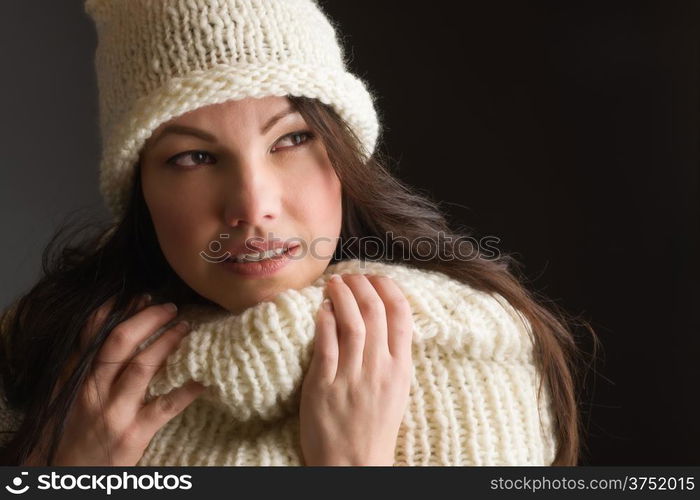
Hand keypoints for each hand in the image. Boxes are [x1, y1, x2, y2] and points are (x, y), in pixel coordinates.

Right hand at [24, 295, 204, 465]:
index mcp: (75, 377)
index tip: (140, 296)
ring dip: (168, 343)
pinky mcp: (134, 432)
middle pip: (121, 342)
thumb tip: (112, 328)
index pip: (93, 334)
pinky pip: (166, 405)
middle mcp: (93, 390)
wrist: (64, 474)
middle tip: (170, 307)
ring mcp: (115, 411)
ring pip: (143, 366)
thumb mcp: (67, 393)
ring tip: (186, 328)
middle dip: (148, 319)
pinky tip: (203, 379)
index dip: (117, 311)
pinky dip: (187, 390)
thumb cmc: (69, 431)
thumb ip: (85, 364)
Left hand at [299, 273, 413, 465]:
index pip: (401, 315)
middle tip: (350, 276)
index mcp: (401, 368)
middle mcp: (379, 369)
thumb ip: (391, 356)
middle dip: (362, 285)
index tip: (376, 277)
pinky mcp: (324, 386)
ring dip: (342, 296)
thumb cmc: (375, 428)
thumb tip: (381, 319)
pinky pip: (326, 345)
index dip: (388, 289)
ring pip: (350, 323)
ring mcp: (352, 377)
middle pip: (374, 312)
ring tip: (334, 284)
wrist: (354, 465)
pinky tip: (321, 309)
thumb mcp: (395, 390)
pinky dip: (324, 322)